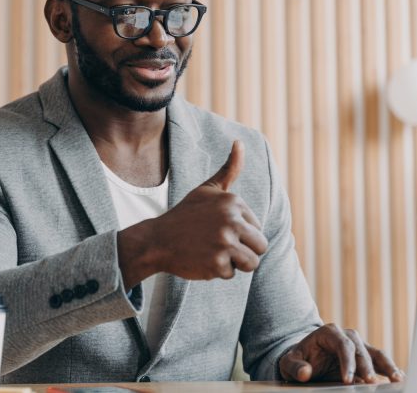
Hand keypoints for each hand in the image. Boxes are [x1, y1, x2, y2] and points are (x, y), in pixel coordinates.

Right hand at [118, 141, 266, 284]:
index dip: (240, 233)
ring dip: (234, 263)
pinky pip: (231, 274)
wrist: (156, 240)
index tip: (217, 228)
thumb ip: (229, 169)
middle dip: (243, 250)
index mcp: (233, 201)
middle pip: (261, 246)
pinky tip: (201, 260)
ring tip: (213, 253)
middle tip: (218, 244)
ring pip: (252, 263)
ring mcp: (224, 242)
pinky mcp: (217, 263)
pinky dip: (217, 272)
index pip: (257, 228)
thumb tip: (240, 143)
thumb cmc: (186, 216)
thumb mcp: (207, 189)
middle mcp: (232, 220)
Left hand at [278, 324, 404, 383]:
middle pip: (361, 350)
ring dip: (387, 366)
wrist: (307, 357)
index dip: (347, 362)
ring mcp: (359, 345)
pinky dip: (390, 369)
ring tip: (396, 379)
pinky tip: (398, 378)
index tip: (347, 380)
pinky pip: (381, 361)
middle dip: (366, 367)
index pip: (342, 345)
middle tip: (370, 383)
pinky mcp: (367, 356)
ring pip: (376, 354)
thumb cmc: (299, 359)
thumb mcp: (289, 362)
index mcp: (329, 332)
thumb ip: (295, 366)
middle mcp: (347, 336)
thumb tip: (305, 373)